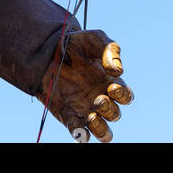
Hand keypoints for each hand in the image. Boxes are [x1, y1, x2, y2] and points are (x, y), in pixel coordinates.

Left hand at [40, 28, 133, 142]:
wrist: (46, 51)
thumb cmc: (74, 45)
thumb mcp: (92, 39)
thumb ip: (109, 49)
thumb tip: (118, 71)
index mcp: (109, 82)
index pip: (126, 96)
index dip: (123, 95)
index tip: (112, 87)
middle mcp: (100, 98)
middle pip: (115, 114)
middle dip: (109, 110)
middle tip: (98, 99)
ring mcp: (85, 109)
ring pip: (103, 132)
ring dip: (101, 130)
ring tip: (91, 117)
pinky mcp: (69, 116)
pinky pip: (79, 133)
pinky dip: (80, 134)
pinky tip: (76, 124)